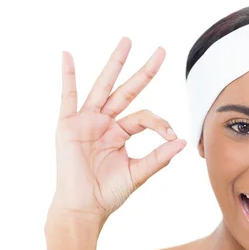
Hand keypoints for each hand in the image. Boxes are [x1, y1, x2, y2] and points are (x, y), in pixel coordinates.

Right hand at [50, 37, 185, 219]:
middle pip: (127, 90)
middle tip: (162, 51)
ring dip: (115, 64)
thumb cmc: (108, 193)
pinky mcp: (69, 125)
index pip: (145, 117)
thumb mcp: (138, 173)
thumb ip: (159, 157)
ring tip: (127, 42)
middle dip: (144, 71)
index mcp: (121, 133)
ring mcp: (87, 121)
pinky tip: (67, 56)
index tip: (170, 135)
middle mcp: (105, 122)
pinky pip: (68, 96)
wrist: (84, 208)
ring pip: (103, 86)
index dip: (160, 122)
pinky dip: (67, 76)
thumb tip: (182, 142)